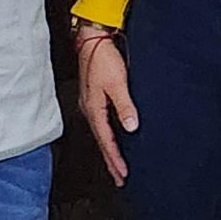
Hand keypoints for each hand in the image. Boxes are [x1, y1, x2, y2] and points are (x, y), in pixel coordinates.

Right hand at [74, 26, 136, 184]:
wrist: (91, 40)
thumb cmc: (102, 59)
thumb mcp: (117, 83)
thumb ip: (124, 106)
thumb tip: (130, 127)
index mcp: (93, 109)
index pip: (106, 140)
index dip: (115, 158)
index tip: (124, 174)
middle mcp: (89, 110)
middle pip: (101, 142)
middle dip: (111, 162)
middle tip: (120, 179)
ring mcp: (91, 104)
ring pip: (101, 135)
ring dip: (110, 151)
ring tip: (117, 166)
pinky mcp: (94, 99)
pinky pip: (102, 125)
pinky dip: (109, 137)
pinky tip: (114, 139)